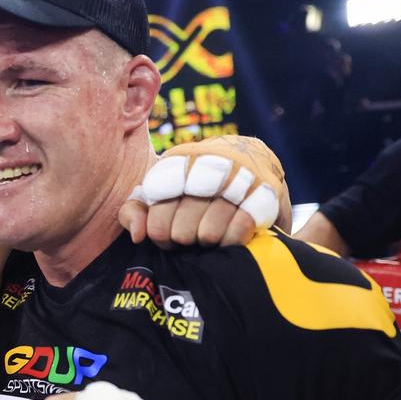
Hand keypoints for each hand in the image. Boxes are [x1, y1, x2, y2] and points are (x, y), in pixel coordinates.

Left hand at [122, 136, 290, 248]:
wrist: (254, 157)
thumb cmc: (197, 185)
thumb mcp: (161, 188)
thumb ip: (135, 209)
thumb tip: (137, 235)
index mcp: (178, 160)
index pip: (156, 202)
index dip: (158, 227)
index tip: (164, 234)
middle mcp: (208, 163)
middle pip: (180, 226)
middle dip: (181, 238)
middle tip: (188, 237)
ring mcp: (239, 178)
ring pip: (208, 232)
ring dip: (205, 241)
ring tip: (206, 237)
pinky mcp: (265, 193)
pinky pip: (239, 231)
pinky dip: (229, 241)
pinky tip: (226, 239)